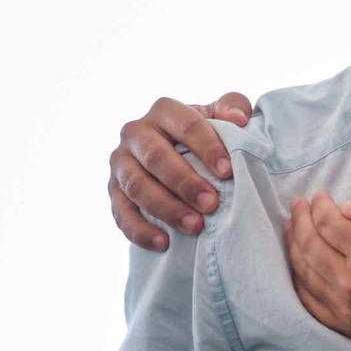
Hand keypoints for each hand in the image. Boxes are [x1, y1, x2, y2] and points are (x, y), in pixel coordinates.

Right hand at [108, 92, 252, 250]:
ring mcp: (120, 162)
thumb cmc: (208, 135)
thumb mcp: (223, 116)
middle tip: (212, 204)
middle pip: (156, 157)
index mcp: (164, 111)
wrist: (181, 155)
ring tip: (195, 226)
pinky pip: (120, 212)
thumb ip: (233, 107)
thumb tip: (237, 118)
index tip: (228, 171)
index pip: (185, 125)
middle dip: (184, 182)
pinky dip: (140, 230)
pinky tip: (164, 243)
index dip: (207, 147)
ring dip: (165, 208)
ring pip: (136, 185)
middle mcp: (135, 133)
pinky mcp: (114, 191)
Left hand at [286, 191, 350, 350]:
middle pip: (309, 246)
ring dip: (294, 249)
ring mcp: (348, 310)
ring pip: (304, 274)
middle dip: (300, 222)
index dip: (318, 206)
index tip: (318, 197)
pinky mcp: (350, 330)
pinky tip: (300, 271)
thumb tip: (350, 207)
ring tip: (293, 232)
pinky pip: (310, 305)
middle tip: (298, 208)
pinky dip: (299, 284)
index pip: (328, 222)